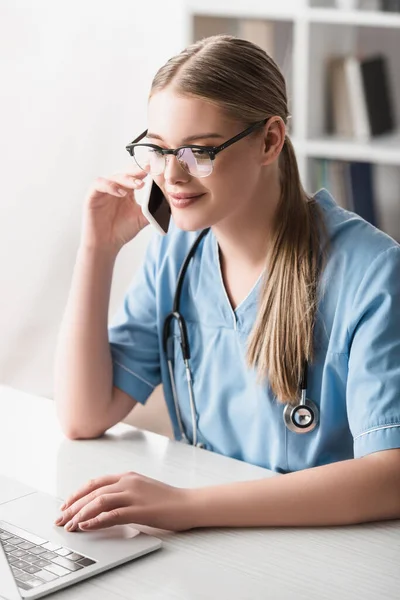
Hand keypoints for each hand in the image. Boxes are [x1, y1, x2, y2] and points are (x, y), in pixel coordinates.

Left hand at [54, 472, 193, 531]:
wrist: (188, 504)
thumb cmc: (167, 499)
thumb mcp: (142, 490)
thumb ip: (124, 493)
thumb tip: (104, 505)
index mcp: (128, 477)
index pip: (95, 483)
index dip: (77, 494)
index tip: (65, 505)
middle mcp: (128, 482)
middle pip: (93, 492)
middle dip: (73, 506)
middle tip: (61, 519)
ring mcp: (134, 495)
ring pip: (99, 501)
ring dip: (81, 514)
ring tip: (70, 525)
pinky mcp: (140, 509)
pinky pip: (113, 514)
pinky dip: (97, 520)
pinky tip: (87, 526)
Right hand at [81, 167, 149, 251]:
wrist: (106, 245)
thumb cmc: (121, 231)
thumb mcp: (141, 219)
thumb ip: (152, 209)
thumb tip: (168, 202)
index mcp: (126, 191)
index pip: (135, 176)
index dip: (145, 171)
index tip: (156, 168)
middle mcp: (114, 188)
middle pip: (125, 173)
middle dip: (137, 171)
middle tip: (148, 169)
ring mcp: (103, 191)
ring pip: (114, 177)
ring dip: (126, 179)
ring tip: (138, 185)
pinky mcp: (92, 196)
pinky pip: (99, 184)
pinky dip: (110, 186)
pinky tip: (122, 193)